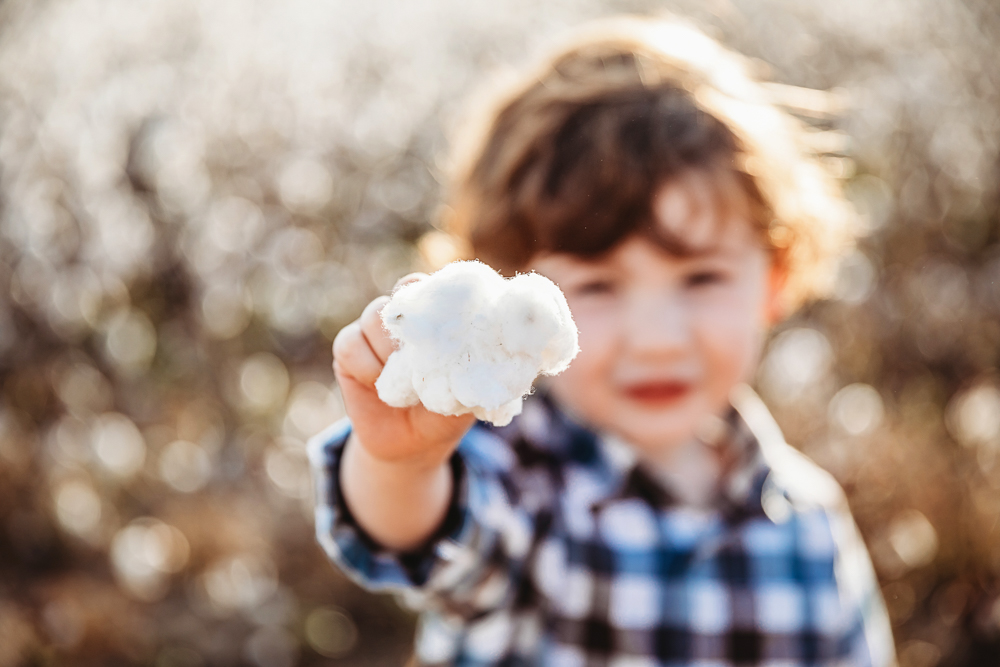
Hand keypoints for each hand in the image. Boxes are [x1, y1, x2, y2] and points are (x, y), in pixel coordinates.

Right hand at [332, 274, 476, 469]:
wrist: (412, 444)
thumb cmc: (445, 410)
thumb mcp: (466, 391)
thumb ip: (473, 369)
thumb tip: (490, 354)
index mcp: (436, 320)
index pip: (434, 288)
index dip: (437, 294)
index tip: (446, 319)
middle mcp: (404, 319)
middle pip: (403, 294)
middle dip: (413, 322)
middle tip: (421, 353)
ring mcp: (372, 332)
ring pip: (374, 316)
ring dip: (389, 349)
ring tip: (402, 377)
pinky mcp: (348, 350)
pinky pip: (350, 344)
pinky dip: (366, 365)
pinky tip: (379, 385)